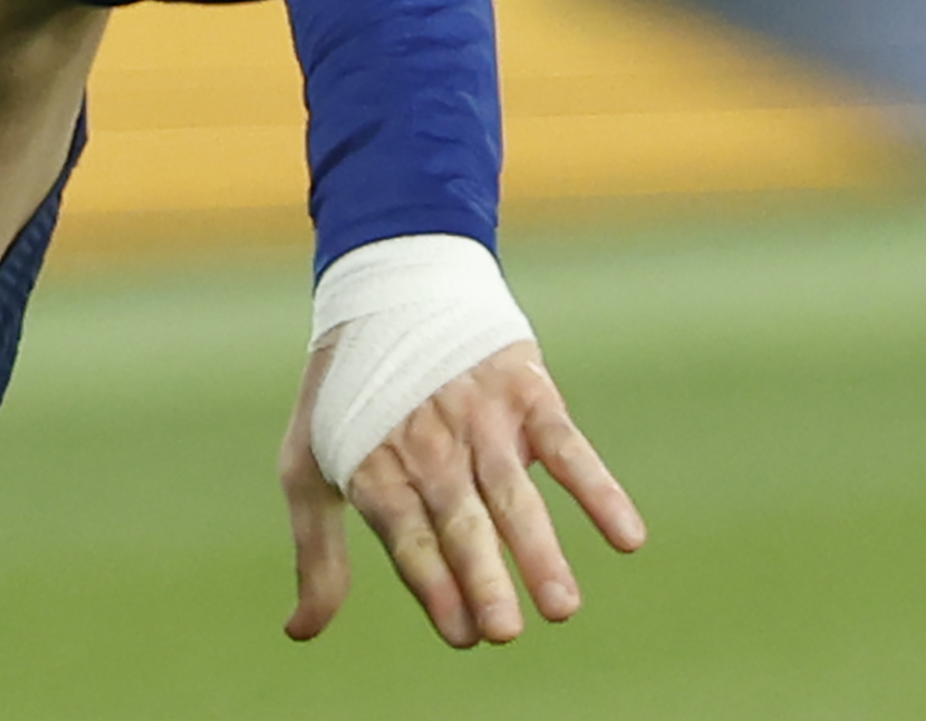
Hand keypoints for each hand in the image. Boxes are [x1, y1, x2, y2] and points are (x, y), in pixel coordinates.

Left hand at [279, 336, 644, 646]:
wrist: (391, 289)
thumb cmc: (349, 397)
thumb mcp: (308, 466)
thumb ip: (318, 554)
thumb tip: (298, 634)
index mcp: (378, 472)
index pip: (408, 540)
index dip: (433, 586)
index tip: (461, 635)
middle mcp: (429, 450)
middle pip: (460, 523)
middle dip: (482, 576)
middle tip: (505, 631)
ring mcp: (480, 421)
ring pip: (513, 494)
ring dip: (539, 549)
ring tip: (561, 606)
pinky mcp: (525, 394)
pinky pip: (567, 446)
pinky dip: (598, 489)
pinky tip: (627, 536)